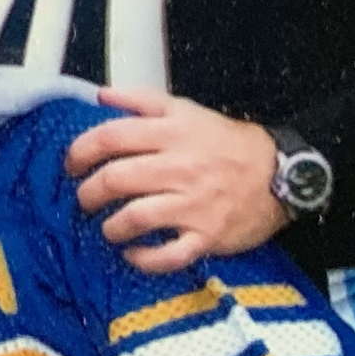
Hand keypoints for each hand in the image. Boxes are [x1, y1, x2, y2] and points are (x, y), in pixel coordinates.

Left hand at [62, 88, 285, 274]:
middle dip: (88, 193)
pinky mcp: (206, 237)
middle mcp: (180, 168)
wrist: (283, 174)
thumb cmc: (228, 143)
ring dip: (110, 226)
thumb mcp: (187, 110)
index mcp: (172, 134)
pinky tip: (132, 254)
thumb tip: (102, 95)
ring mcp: (193, 205)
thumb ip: (142, 100)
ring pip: (135, 218)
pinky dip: (143, 259)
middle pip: (116, 180)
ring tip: (108, 227)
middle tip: (83, 199)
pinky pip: (168, 255)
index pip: (111, 137)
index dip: (81, 151)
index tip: (71, 164)